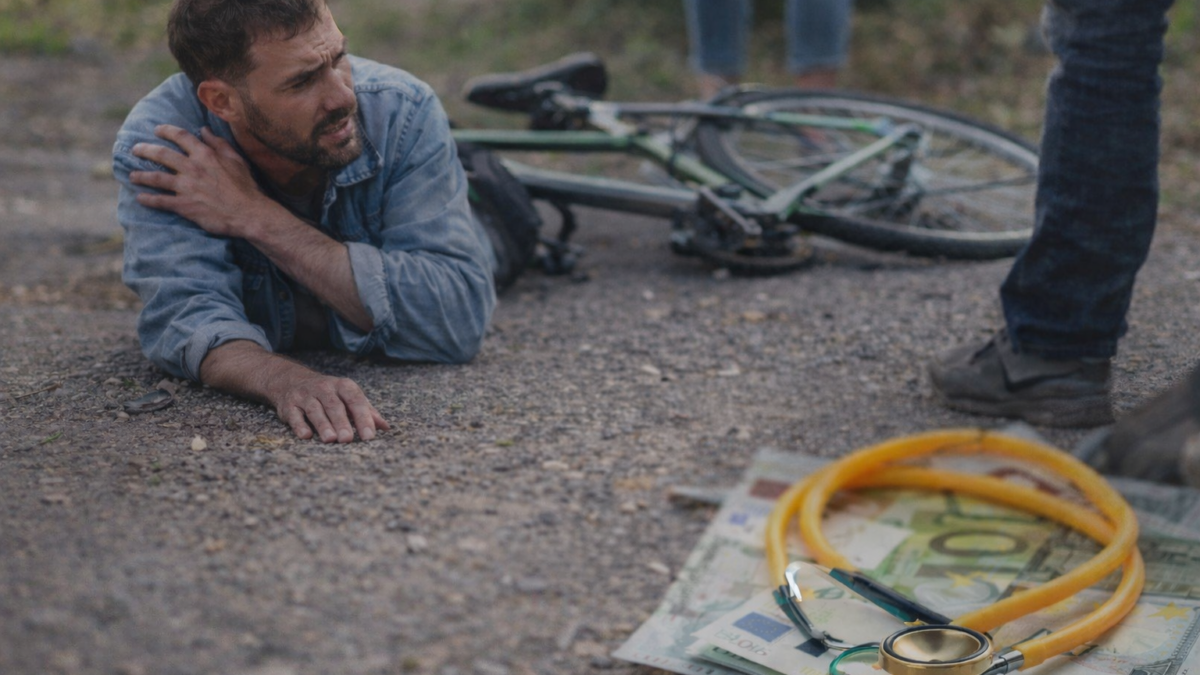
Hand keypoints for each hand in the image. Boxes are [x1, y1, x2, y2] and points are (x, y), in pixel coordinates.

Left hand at [129, 125, 272, 237]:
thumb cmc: (245, 186)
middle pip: (161, 154)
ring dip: (141, 175)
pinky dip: (148, 199)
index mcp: (205, 155)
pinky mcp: (184, 205)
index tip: (157, 130)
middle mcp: (192, 168)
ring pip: (156, 177)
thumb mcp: (236, 160)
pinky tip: (139, 198)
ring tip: (132, 175)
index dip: (166, 131)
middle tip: (135, 149)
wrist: (248, 213)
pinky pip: (160, 201)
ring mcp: (186, 187)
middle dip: (145, 150)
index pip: (180, 136)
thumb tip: (204, 130)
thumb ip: (219, 143)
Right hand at [267, 370, 390, 442]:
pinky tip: (306, 436)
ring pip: (315, 410)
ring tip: (330, 439)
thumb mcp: (348, 397)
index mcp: (343, 386)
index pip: (356, 401)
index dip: (363, 418)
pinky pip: (294, 415)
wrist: (292, 381)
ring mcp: (305, 396)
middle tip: (348, 439)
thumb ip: (367, 412)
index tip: (369, 436)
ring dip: (322, 425)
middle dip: (342, 422)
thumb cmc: (329, 394)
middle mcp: (324, 388)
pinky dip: (299, 425)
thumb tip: (387, 428)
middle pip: (334, 406)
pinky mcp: (289, 405)